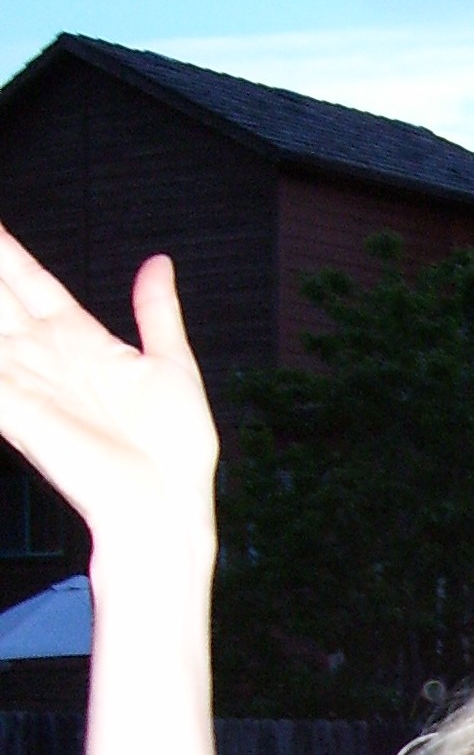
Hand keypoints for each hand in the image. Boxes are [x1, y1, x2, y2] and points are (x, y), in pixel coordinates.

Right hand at [0, 225, 218, 577]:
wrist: (167, 504)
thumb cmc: (177, 451)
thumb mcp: (173, 364)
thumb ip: (158, 313)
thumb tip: (158, 265)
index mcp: (81, 342)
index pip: (30, 282)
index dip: (7, 251)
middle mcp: (45, 356)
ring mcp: (25, 380)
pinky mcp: (14, 410)